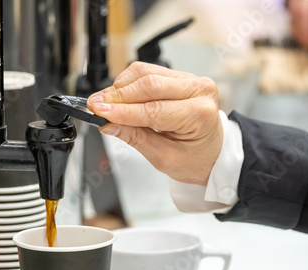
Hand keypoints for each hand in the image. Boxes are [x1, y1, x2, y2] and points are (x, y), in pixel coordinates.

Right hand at [87, 62, 222, 185]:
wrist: (212, 153)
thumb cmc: (195, 158)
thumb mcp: (164, 157)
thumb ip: (135, 138)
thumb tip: (109, 124)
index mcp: (200, 114)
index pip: (153, 109)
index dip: (121, 110)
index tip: (98, 112)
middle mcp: (198, 90)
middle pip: (148, 84)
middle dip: (117, 96)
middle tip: (95, 106)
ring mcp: (190, 79)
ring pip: (145, 73)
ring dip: (120, 88)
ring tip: (104, 104)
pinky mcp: (179, 76)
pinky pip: (147, 72)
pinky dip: (128, 84)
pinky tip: (118, 97)